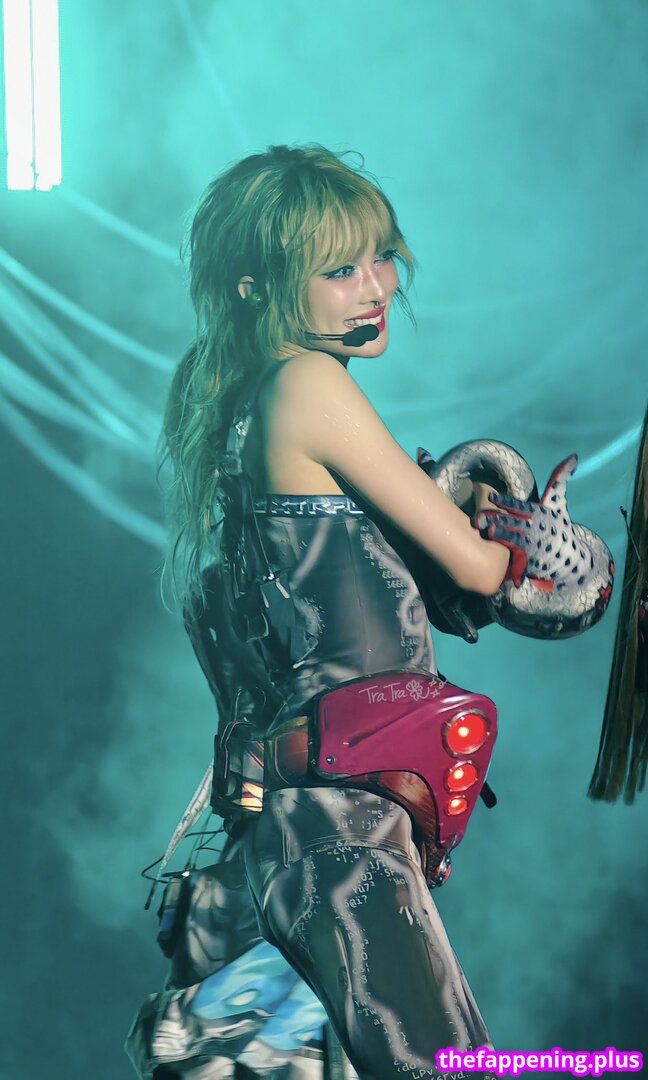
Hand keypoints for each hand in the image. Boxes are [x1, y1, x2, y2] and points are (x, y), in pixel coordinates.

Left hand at [473, 455, 589, 590]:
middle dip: (498, 518)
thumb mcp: (558, 504)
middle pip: (514, 522)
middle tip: (479, 515)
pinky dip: (507, 554)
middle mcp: (538, 529)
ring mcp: (534, 547)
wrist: (570, 559)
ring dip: (501, 534)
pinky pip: (516, 558)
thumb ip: (559, 481)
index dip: (507, 501)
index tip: (492, 496)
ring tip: (488, 530)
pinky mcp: (531, 562)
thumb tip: (572, 457)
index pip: (522, 506)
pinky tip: (493, 553)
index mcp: (542, 513)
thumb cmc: (558, 526)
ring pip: (514, 539)